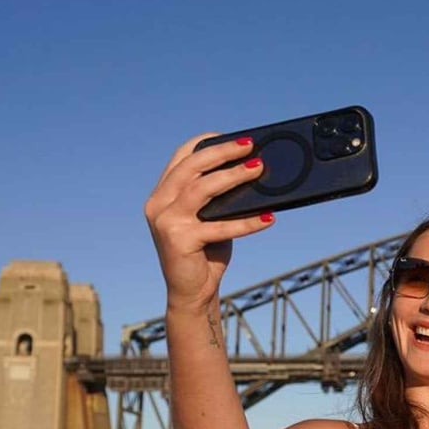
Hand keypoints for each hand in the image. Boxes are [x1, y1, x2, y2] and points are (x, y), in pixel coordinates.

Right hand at [143, 134, 273, 310]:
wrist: (192, 292)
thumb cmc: (205, 252)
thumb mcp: (210, 218)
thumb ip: (219, 197)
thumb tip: (254, 172)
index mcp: (163, 194)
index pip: (181, 157)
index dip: (206, 143)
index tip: (234, 136)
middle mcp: (158, 204)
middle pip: (191, 167)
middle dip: (223, 153)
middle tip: (251, 146)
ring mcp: (165, 221)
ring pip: (201, 190)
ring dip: (233, 177)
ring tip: (259, 169)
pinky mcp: (178, 241)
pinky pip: (219, 227)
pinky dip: (247, 222)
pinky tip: (269, 218)